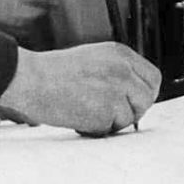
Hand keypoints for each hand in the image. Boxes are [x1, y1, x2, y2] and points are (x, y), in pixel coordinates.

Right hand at [0, 44, 160, 136]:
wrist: (31, 80)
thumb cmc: (54, 73)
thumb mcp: (94, 59)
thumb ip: (117, 71)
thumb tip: (133, 94)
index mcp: (121, 54)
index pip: (153, 78)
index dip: (145, 93)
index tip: (134, 102)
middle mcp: (124, 69)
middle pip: (148, 98)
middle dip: (135, 110)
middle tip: (114, 115)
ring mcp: (117, 90)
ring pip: (132, 116)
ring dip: (114, 121)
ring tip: (89, 114)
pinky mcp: (107, 110)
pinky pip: (112, 128)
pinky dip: (99, 129)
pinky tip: (81, 120)